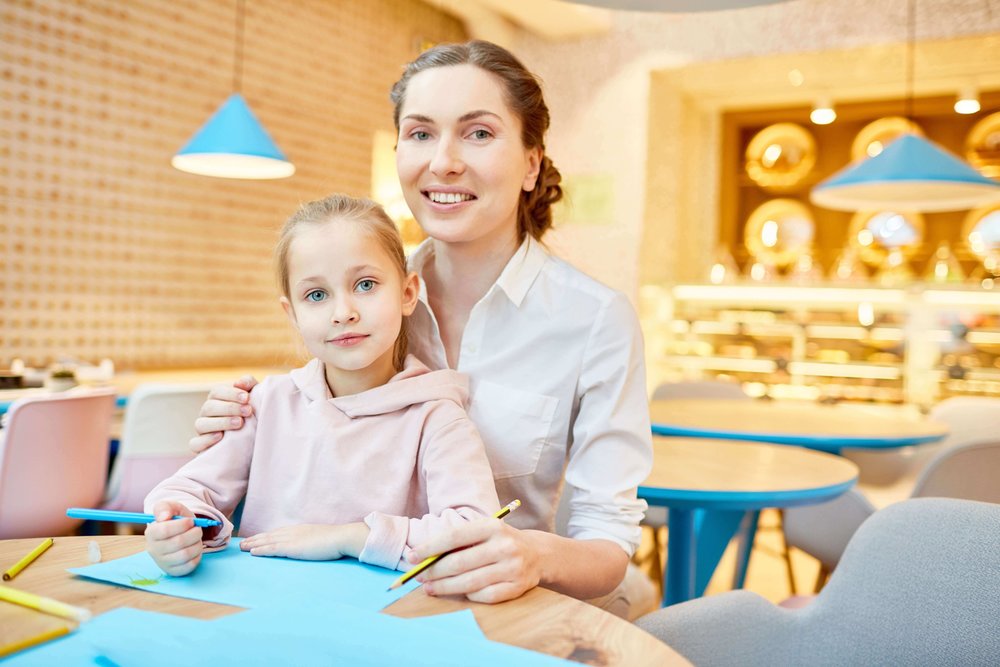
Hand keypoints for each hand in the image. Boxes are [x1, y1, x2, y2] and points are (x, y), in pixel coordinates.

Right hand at [145, 501, 202, 575]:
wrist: (180, 533)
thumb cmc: (175, 519)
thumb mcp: (170, 507)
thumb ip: (165, 507)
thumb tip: (164, 517)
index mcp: (151, 533)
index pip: (165, 530)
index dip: (182, 525)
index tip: (191, 521)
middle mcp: (153, 549)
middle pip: (178, 542)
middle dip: (194, 533)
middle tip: (197, 530)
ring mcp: (162, 562)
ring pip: (185, 555)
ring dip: (197, 544)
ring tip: (197, 539)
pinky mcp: (173, 571)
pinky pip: (189, 565)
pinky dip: (197, 555)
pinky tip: (194, 549)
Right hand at [189, 376, 257, 452]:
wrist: (252, 442)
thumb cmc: (251, 415)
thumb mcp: (253, 398)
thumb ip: (248, 385)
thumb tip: (240, 382)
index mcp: (216, 400)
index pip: (216, 391)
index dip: (231, 393)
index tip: (247, 398)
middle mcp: (206, 414)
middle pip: (209, 407)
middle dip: (229, 408)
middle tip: (247, 411)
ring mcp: (202, 430)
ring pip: (201, 424)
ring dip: (220, 422)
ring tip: (239, 423)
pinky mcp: (200, 447)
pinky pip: (195, 443)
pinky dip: (206, 440)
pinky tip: (220, 437)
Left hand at [239, 523, 368, 560]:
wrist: (341, 537)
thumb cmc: (336, 540)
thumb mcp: (321, 538)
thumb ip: (312, 540)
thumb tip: (310, 545)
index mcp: (300, 530)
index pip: (278, 532)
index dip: (266, 536)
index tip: (256, 538)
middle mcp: (293, 532)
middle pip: (269, 535)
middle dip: (255, 539)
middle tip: (242, 543)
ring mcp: (292, 539)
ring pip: (267, 541)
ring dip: (253, 544)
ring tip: (242, 547)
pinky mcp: (292, 548)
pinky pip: (272, 549)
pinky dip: (261, 550)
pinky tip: (253, 552)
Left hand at [407, 518, 541, 603]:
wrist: (538, 554)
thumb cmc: (500, 541)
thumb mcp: (484, 531)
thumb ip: (459, 541)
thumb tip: (424, 557)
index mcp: (492, 526)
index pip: (454, 536)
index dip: (430, 547)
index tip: (412, 556)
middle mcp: (504, 546)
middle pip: (459, 563)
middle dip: (434, 571)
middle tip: (419, 576)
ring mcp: (512, 568)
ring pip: (469, 583)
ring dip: (444, 587)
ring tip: (429, 588)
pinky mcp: (517, 587)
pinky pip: (485, 596)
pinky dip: (468, 595)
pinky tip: (457, 592)